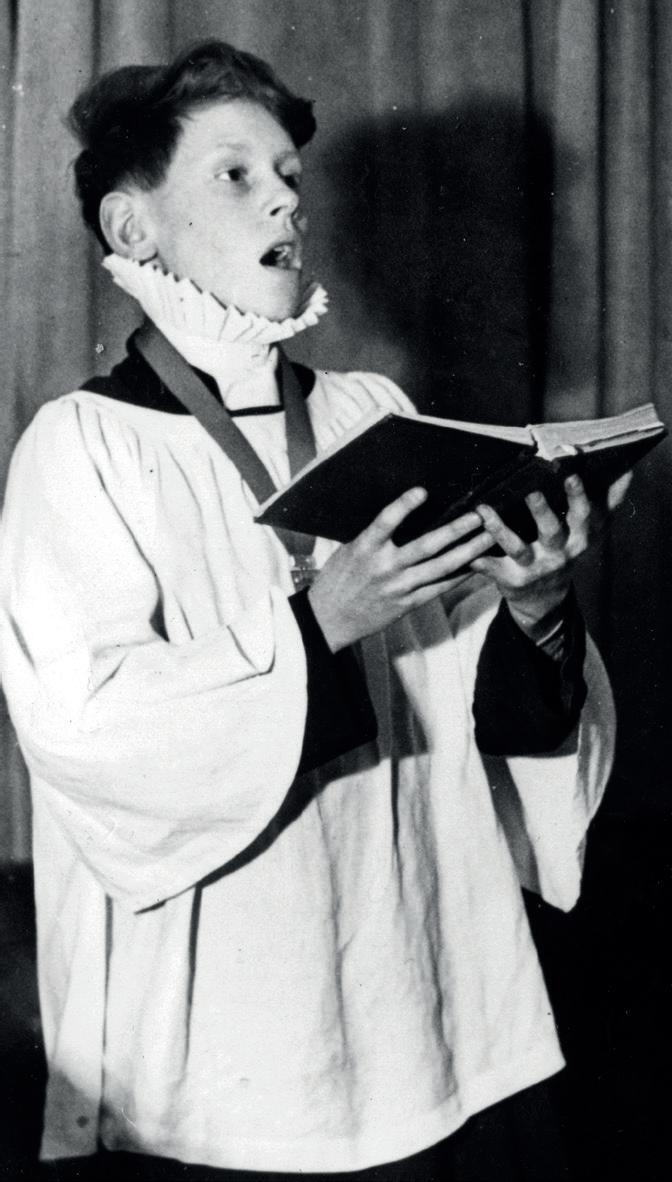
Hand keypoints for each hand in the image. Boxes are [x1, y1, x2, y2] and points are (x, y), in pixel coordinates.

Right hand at [308, 487, 492, 650]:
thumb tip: (400, 514)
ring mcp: (399, 587)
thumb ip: (374, 536)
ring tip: (488, 536)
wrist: (329, 620)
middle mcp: (385, 567)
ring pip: (441, 567)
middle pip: (427, 545)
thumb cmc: (338, 579)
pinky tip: (476, 565)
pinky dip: (460, 576)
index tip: (422, 490)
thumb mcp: (349, 550)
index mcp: (365, 548)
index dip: (403, 505)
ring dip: (468, 551)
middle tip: (479, 514)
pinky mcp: (407, 604)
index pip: (385, 521)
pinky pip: (440, 588)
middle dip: (456, 529)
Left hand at [470, 471, 631, 636]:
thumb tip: (627, 471)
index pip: (583, 515)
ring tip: (484, 509)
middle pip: (552, 531)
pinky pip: (493, 569)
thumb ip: (609, 502)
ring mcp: (534, 567)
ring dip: (500, 529)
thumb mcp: (592, 531)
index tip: (571, 474)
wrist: (545, 600)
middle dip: (542, 511)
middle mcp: (559, 553)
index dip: (578, 496)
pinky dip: (480, 561)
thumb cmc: (567, 551)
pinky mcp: (511, 580)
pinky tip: (468, 552)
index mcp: (579, 538)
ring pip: (517, 548)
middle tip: (532, 491)